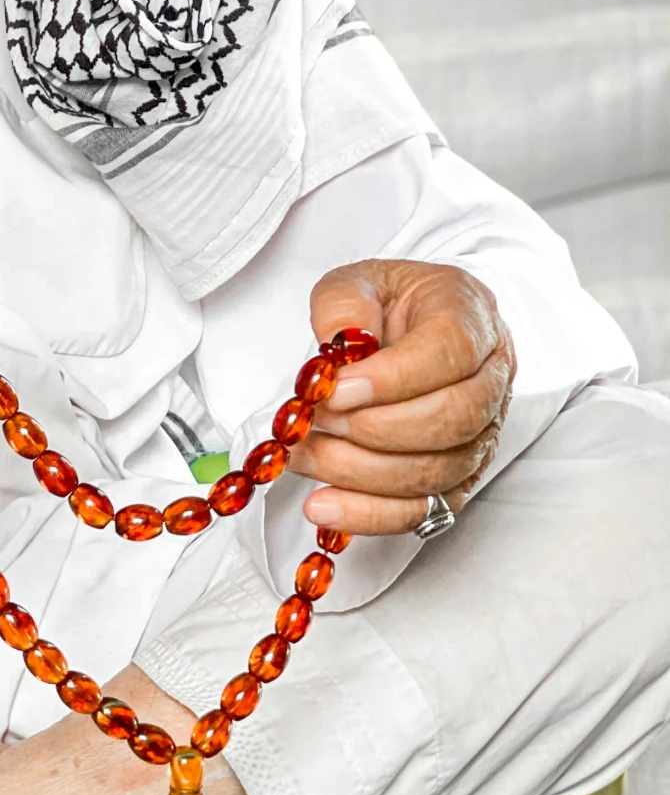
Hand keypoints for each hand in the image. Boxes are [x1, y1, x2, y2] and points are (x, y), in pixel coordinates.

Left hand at [290, 260, 515, 536]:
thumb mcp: (358, 280)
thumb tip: (340, 347)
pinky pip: (426, 511)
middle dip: (374, 428)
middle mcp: (490, 378)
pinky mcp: (460, 477)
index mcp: (470, 317)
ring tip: (303, 455)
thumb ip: (344, 304)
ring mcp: (482, 433)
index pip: (449, 353)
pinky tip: (325, 506)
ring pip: (438, 471)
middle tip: (318, 420)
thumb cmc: (388, 303)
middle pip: (452, 419)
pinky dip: (372, 514)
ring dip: (362, 472)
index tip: (337, 390)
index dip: (392, 379)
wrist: (410, 327)